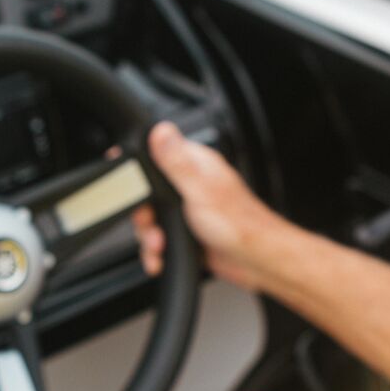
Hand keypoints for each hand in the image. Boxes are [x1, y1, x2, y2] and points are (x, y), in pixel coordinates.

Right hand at [132, 122, 289, 292]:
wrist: (258, 260)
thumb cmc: (239, 224)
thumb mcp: (200, 189)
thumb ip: (176, 162)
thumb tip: (161, 130)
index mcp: (195, 166)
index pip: (155, 159)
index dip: (139, 176)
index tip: (132, 191)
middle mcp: (190, 186)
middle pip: (148, 195)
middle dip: (144, 217)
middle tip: (151, 226)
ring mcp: (188, 210)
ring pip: (152, 220)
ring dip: (150, 238)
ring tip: (159, 246)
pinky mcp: (187, 233)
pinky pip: (160, 240)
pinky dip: (156, 252)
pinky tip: (160, 257)